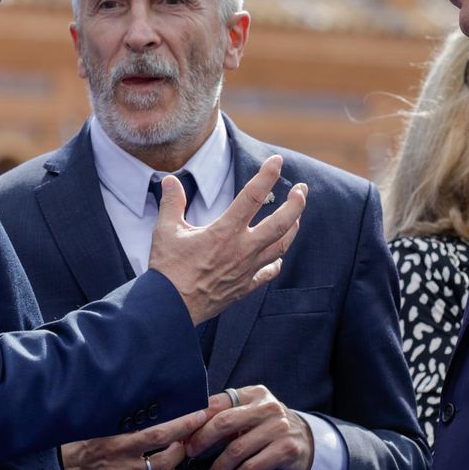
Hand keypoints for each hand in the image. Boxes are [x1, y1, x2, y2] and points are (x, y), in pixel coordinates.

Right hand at [61, 408, 210, 469]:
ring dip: (176, 459)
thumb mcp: (97, 429)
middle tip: (190, 432)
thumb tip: (147, 410)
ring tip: (177, 447)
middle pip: (167, 455)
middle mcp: (124, 464)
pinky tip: (164, 465)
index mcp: (116, 442)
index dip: (181, 425)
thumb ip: (121, 423)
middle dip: (184, 443)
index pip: (158, 433)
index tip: (196, 415)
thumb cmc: (77, 450)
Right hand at [147, 155, 306, 323]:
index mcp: (224, 232)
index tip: (276, 161)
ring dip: (292, 229)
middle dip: (296, 204)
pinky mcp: (244, 287)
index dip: (267, 175)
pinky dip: (275, 262)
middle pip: (281, 224)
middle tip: (302, 189)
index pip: (253, 196)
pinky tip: (277, 258)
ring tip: (297, 217)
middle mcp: (241, 249)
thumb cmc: (167, 270)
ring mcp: (246, 270)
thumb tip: (169, 180)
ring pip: (280, 247)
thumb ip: (172, 203)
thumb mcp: (166, 231)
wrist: (171, 308)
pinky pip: (267, 273)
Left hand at [185, 387, 313, 469]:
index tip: (183, 436)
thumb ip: (224, 417)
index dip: (196, 420)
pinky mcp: (286, 449)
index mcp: (253, 394)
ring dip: (218, 467)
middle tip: (190, 454)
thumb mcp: (250, 416)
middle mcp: (267, 407)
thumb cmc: (267, 429)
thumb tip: (187, 431)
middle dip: (202, 440)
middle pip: (224, 423)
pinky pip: (253, 467)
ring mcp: (279, 428)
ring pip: (237, 449)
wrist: (305, 443)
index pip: (218, 403)